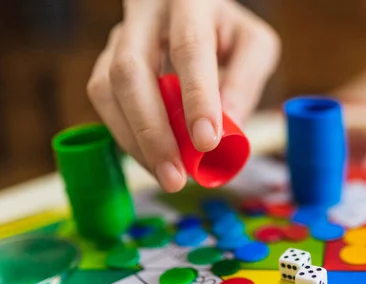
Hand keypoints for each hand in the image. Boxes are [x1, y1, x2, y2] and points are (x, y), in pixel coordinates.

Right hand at [87, 0, 279, 191]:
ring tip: (167, 175)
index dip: (197, 98)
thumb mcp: (255, 47)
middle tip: (176, 177)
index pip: (189, 48)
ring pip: (108, 89)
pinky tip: (151, 159)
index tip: (207, 143)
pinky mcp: (106, 60)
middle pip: (132, 71)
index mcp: (190, 2)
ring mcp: (120, 36)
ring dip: (135, 141)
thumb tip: (227, 133)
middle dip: (153, 132)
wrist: (197, 14)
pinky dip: (127, 137)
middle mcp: (145, 13)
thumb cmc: (230, 34)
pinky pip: (104, 101)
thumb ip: (246, 82)